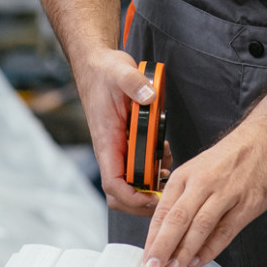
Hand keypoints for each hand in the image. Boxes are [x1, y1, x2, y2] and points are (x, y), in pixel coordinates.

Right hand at [69, 45, 161, 214]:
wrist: (97, 66)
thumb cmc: (105, 72)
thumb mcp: (121, 72)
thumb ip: (134, 84)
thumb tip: (149, 98)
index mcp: (107, 142)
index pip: (113, 184)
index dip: (132, 198)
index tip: (154, 196)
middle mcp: (111, 151)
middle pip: (121, 194)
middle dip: (144, 200)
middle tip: (168, 194)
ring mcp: (119, 149)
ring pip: (131, 183)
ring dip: (151, 185)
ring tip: (169, 171)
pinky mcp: (126, 143)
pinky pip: (138, 167)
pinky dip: (153, 169)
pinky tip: (165, 155)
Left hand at [141, 119, 266, 266]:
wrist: (264, 140)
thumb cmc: (228, 159)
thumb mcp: (197, 171)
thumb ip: (184, 201)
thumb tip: (168, 236)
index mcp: (185, 176)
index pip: (163, 211)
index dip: (153, 238)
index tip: (147, 258)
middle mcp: (202, 183)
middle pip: (177, 219)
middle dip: (163, 246)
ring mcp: (225, 193)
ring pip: (200, 225)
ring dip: (185, 251)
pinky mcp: (247, 203)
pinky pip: (226, 230)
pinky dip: (212, 248)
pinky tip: (201, 260)